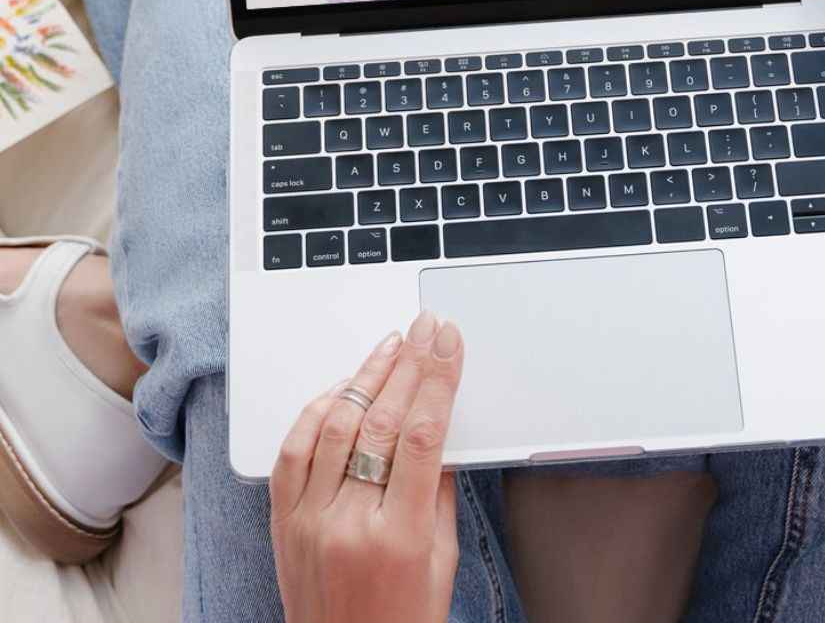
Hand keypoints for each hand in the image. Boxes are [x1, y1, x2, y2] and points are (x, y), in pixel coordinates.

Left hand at [270, 311, 463, 622]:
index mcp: (400, 537)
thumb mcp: (441, 559)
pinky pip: (291, 453)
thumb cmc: (401, 622)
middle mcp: (349, 525)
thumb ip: (437, 490)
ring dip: (365, 377)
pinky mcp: (281, 524)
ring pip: (334, 426)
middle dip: (408, 363)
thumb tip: (437, 427)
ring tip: (389, 347)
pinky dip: (315, 412)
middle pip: (381, 421)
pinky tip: (340, 389)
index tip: (447, 341)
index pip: (423, 435)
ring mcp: (308, 522)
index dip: (437, 378)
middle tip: (424, 328)